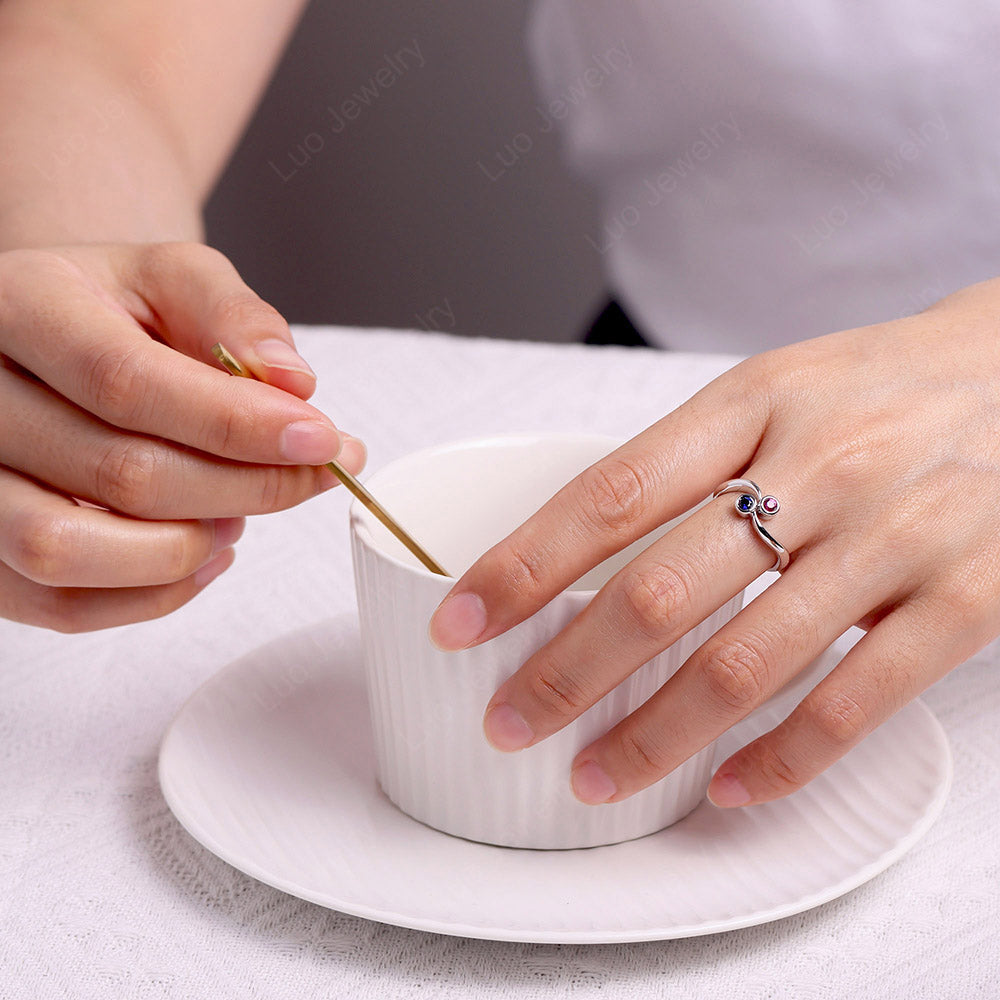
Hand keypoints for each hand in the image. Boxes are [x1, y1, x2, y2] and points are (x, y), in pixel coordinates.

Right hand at [0, 243, 364, 630]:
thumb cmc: (114, 309)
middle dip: (244, 487)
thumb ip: (237, 319)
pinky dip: (153, 595)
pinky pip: (59, 604)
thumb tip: (295, 383)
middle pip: (117, 473)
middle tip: (311, 477)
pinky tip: (205, 553)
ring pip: (67, 551)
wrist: (50, 342)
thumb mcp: (175, 279)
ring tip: (239, 514)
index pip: (126, 383)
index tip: (321, 440)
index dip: (237, 424)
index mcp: (20, 305)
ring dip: (185, 549)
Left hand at [430, 278, 999, 807]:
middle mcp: (820, 467)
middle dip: (566, 670)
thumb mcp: (772, 390)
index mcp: (752, 404)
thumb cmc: (876, 389)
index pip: (610, 495)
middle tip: (508, 719)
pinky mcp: (966, 599)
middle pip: (661, 590)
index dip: (522, 566)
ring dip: (654, 735)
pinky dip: (781, 760)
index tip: (461, 620)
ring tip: (593, 775)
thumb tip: (573, 555)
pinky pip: (856, 701)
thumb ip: (683, 467)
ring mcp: (895, 536)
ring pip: (747, 661)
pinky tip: (726, 787)